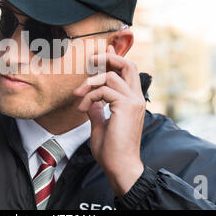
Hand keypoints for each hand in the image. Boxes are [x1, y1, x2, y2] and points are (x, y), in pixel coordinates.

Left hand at [73, 45, 145, 196]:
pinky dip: (90, 96)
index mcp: (133, 101)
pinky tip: (83, 108)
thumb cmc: (112, 150)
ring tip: (79, 96)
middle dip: (108, 58)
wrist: (120, 167)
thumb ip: (97, 110)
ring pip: (111, 76)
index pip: (127, 72)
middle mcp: (136, 98)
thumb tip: (91, 101)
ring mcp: (133, 101)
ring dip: (90, 83)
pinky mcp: (125, 106)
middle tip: (91, 60)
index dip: (115, 58)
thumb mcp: (101, 125)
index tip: (104, 49)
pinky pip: (104, 90)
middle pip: (128, 65)